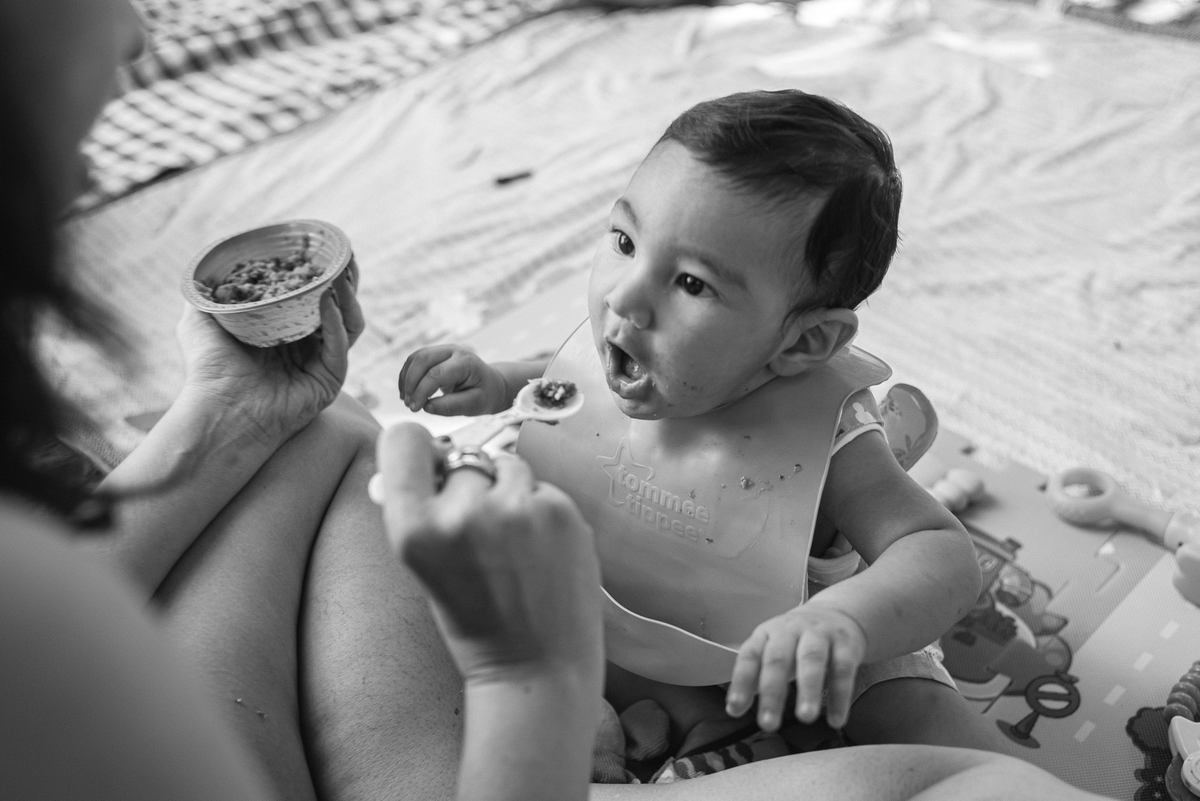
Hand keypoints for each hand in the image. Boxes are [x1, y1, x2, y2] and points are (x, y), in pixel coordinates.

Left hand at [177, 259, 364, 442]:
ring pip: (348, 324)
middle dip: (343, 281)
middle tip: (344, 256)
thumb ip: (207, 293)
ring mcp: (320, 363)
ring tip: (340, 274)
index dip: (318, 273)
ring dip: (347, 297)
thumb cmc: (207, 370)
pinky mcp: (329, 380)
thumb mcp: (199, 320)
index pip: (309, 296)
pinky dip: (336, 322)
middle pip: (337, 307)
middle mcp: (306, 346)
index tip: (322, 249)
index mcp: (282, 331)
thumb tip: (207, 264)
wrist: (218, 409)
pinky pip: (340, 346)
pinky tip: (328, 301)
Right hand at [376, 423, 603, 685]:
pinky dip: (541, 511)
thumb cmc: (476, 624)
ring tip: (514, 547)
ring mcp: (518, 508)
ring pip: (507, 466)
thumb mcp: (425, 569)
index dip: (415, 449)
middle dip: (472, 485)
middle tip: (483, 536)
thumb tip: (408, 459)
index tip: (428, 463)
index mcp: (415, 529)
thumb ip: (416, 511)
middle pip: (463, 458)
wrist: (538, 669)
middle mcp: (464, 512)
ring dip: (509, 492)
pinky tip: (542, 554)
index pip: (403, 441)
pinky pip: (543, 488)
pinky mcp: (562, 510)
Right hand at [399, 345, 509, 415]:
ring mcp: (444, 349)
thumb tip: (427, 407)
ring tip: (406, 400)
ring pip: (415, 357)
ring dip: (406, 379)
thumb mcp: (474, 405)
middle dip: (410, 382)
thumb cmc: (484, 395)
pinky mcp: (436, 354)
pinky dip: (407, 375)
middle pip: (422, 359)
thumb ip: (452, 406)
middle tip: (409, 405)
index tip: (414, 408)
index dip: (422, 391)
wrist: (491, 384)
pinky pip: (414, 360)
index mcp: (466, 362)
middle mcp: (454, 351)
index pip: (437, 373)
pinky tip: (406, 392)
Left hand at [725, 603, 866, 731]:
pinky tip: (835, 719)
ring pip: (811, 659)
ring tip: (805, 717)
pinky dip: (839, 697)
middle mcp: (791, 630)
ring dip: (808, 689)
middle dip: (772, 692)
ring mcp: (819, 634)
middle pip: (778, 658)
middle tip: (768, 723)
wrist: (838, 612)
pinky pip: (843, 670)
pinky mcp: (846, 644)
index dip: (741, 682)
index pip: (750, 656)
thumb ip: (756, 676)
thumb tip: (735, 708)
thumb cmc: (797, 640)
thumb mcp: (773, 649)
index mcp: (767, 633)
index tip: (735, 709)